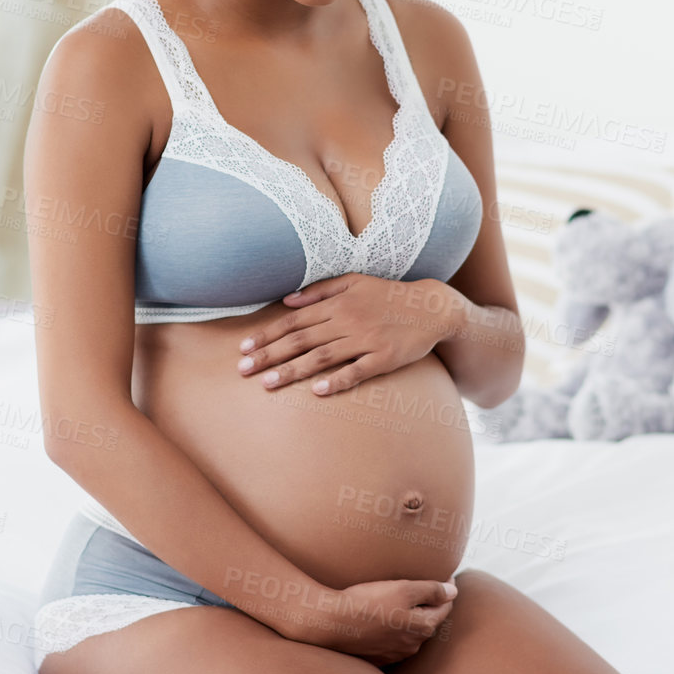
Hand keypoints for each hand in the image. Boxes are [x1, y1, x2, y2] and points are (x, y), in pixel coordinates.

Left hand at [236, 274, 456, 395]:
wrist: (431, 307)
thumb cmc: (388, 295)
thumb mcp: (354, 282)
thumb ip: (320, 290)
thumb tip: (287, 300)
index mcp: (337, 303)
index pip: (293, 321)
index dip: (267, 335)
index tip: (244, 349)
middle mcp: (347, 320)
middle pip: (301, 340)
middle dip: (269, 355)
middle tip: (242, 370)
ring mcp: (366, 340)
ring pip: (322, 357)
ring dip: (293, 370)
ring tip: (268, 384)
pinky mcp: (385, 357)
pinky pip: (357, 371)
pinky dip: (338, 380)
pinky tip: (319, 391)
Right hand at [283, 577, 457, 664]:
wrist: (332, 623)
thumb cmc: (368, 603)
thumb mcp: (403, 589)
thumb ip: (432, 590)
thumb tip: (453, 592)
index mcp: (423, 627)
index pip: (445, 607)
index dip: (447, 590)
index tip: (445, 576)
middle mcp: (412, 645)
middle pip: (428, 620)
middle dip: (430, 604)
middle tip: (424, 586)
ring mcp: (395, 653)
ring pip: (411, 631)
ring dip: (411, 617)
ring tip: (402, 601)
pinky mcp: (378, 657)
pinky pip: (393, 640)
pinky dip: (394, 628)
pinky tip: (384, 617)